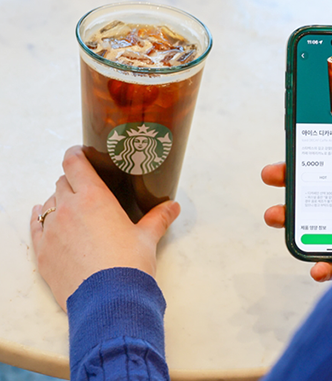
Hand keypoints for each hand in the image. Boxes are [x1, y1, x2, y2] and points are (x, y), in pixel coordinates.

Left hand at [31, 146, 179, 310]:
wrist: (110, 300)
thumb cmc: (130, 264)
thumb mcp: (147, 237)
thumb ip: (159, 217)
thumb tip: (174, 206)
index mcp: (94, 198)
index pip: (74, 164)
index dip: (75, 154)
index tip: (79, 152)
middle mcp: (68, 208)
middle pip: (61, 182)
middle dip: (72, 181)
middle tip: (85, 187)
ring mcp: (52, 231)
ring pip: (48, 204)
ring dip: (58, 201)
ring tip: (71, 208)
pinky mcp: (43, 252)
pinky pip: (36, 226)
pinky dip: (40, 218)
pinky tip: (43, 217)